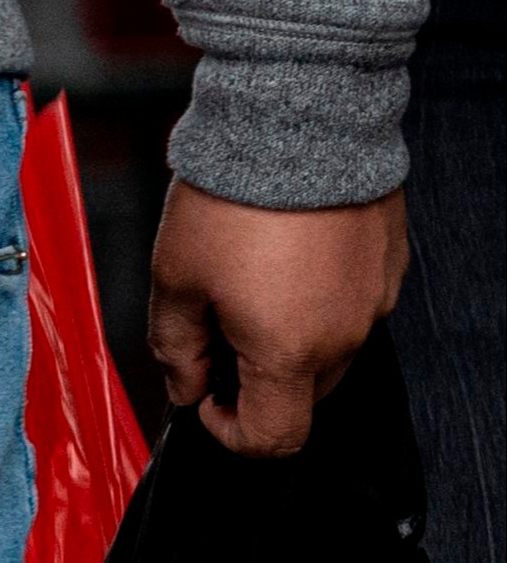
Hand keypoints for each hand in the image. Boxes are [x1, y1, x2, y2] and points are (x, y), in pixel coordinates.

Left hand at [148, 182, 407, 456]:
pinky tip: (284, 259)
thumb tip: (185, 387)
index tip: (205, 399)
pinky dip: (315, 302)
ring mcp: (374, 300)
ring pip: (328, 351)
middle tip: (216, 329)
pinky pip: (350, 307)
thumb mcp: (175, 282)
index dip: (230, 433)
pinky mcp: (388, 266)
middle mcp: (345, 335)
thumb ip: (177, 350)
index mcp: (290, 353)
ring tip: (248, 284)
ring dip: (286, 341)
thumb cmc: (233, 200)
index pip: (274, 438)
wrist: (297, 124)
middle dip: (254, 379)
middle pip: (302, 395)